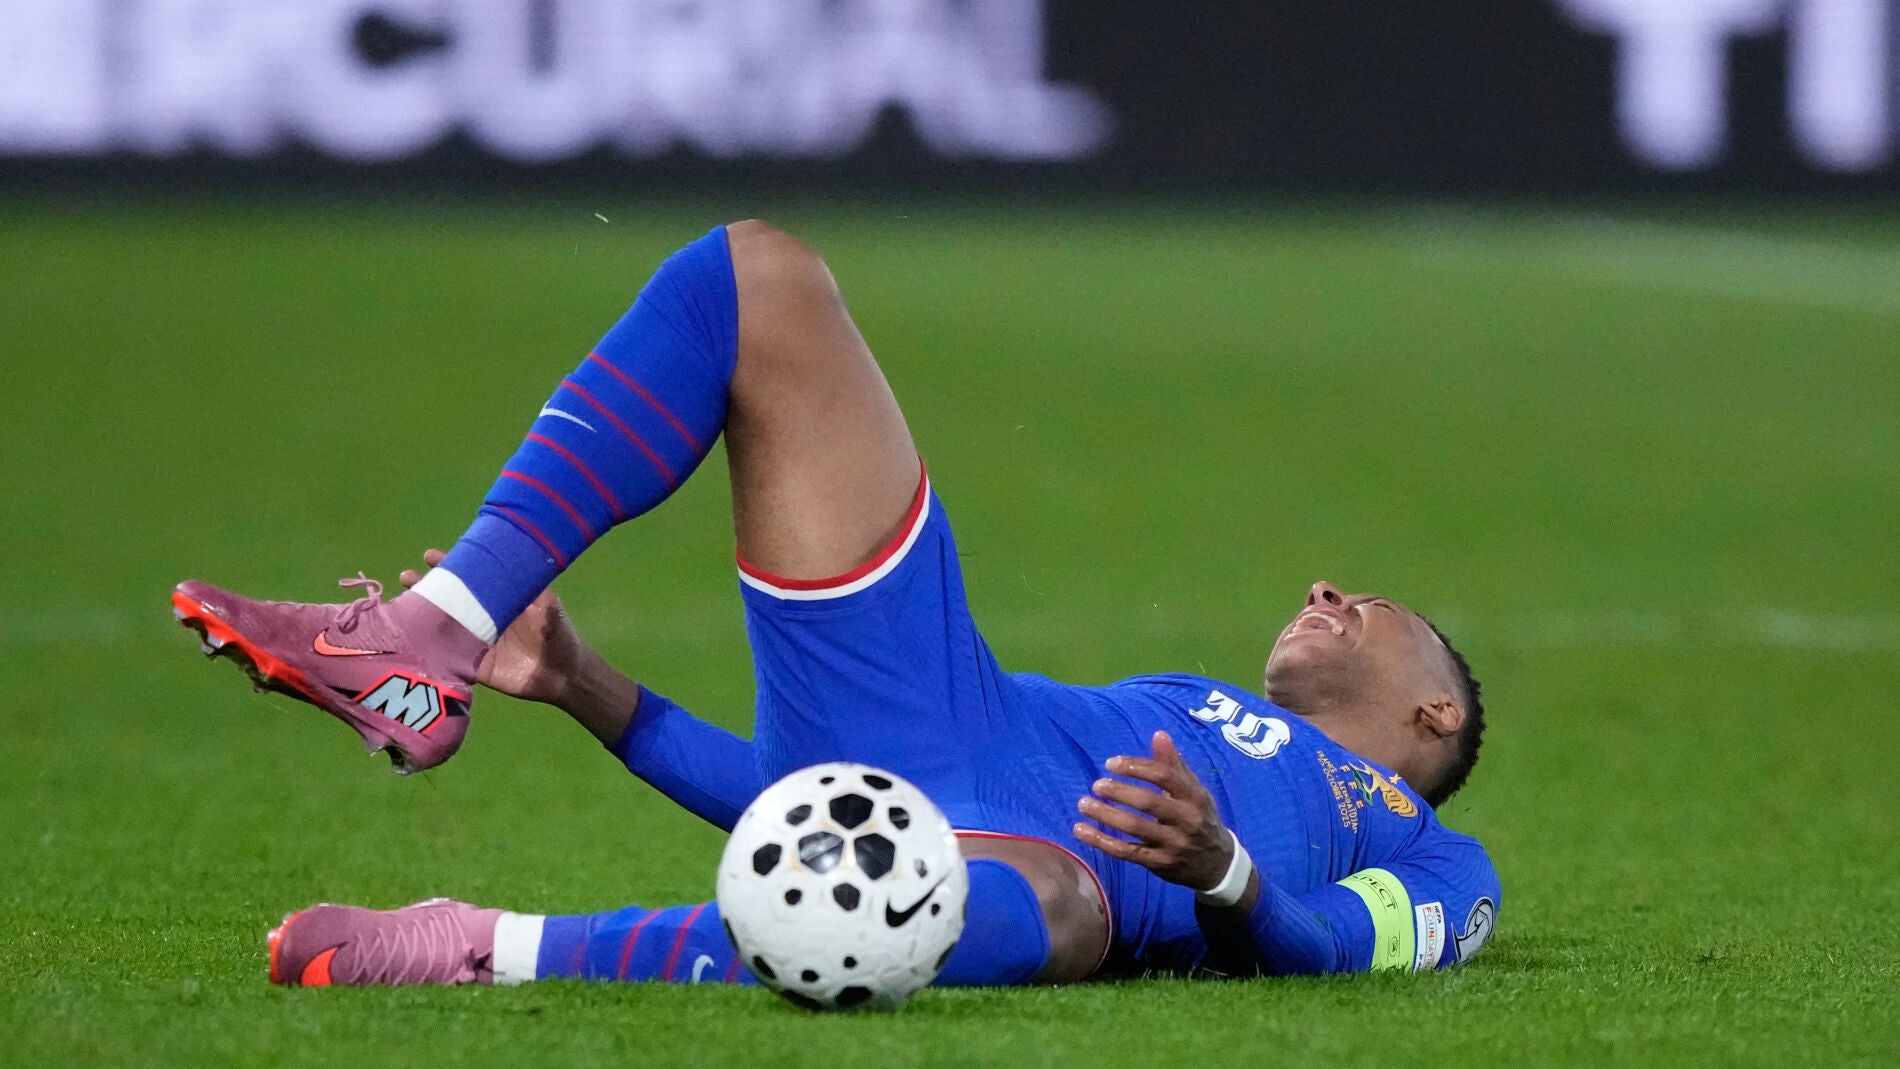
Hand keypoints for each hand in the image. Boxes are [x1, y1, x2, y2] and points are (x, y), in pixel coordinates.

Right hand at [400, 549, 582, 707]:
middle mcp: (481, 618)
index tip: (431, 556)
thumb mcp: (547, 604)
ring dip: (422, 614)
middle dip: (427, 587)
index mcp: (496, 600)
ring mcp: (473, 642)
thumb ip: (531, 586)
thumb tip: (519, 560)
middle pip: (448, 599)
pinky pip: (446, 656)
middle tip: (407, 576)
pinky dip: (429, 647)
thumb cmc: (558, 634)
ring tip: (403, 602)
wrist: (564, 674)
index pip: (468, 578)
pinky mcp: (472, 667)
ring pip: (442, 625)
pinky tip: (412, 640)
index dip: (450, 566)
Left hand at [1073, 731, 1234, 891]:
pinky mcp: (1159, 864)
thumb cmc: (1199, 818)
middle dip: (1119, 792)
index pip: (1164, 776)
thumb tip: (1159, 734)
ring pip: (1135, 827)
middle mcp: (1186, 820)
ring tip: (1083, 804)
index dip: (1136, 767)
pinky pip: (1127, 852)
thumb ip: (1174, 765)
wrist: (1216, 864)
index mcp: (1195, 797)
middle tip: (1096, 785)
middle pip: (1148, 802)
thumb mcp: (1194, 791)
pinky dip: (1102, 841)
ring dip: (1106, 815)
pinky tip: (1081, 831)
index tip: (1111, 763)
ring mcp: (1173, 844)